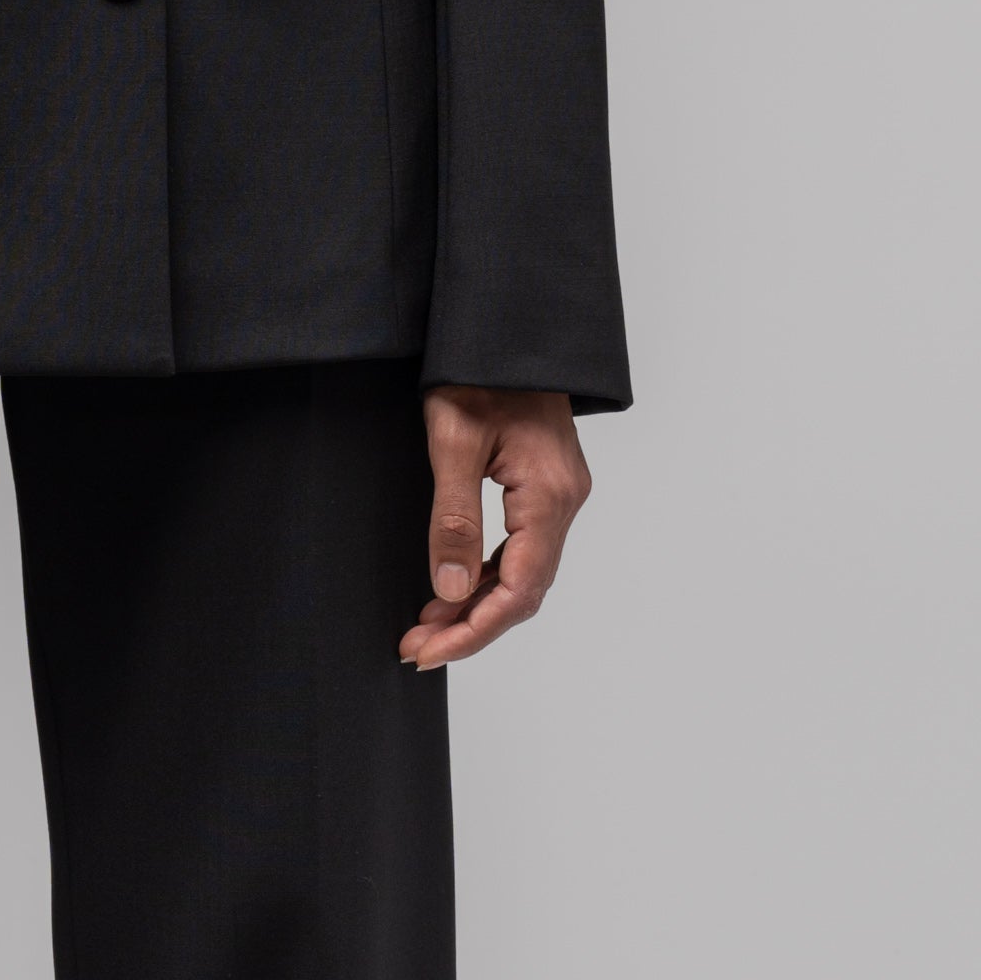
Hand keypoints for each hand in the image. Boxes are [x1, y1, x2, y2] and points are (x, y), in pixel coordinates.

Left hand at [400, 385, 590, 669]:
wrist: (507, 328)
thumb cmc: (479, 372)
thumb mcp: (453, 441)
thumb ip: (454, 518)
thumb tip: (447, 590)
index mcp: (549, 494)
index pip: (519, 589)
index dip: (474, 630)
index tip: (428, 651)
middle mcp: (564, 501)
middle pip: (524, 590)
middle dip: (471, 626)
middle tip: (416, 647)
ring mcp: (559, 495)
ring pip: (523, 572)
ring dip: (476, 604)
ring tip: (424, 626)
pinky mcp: (545, 487)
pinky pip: (521, 548)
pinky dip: (485, 575)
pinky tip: (450, 586)